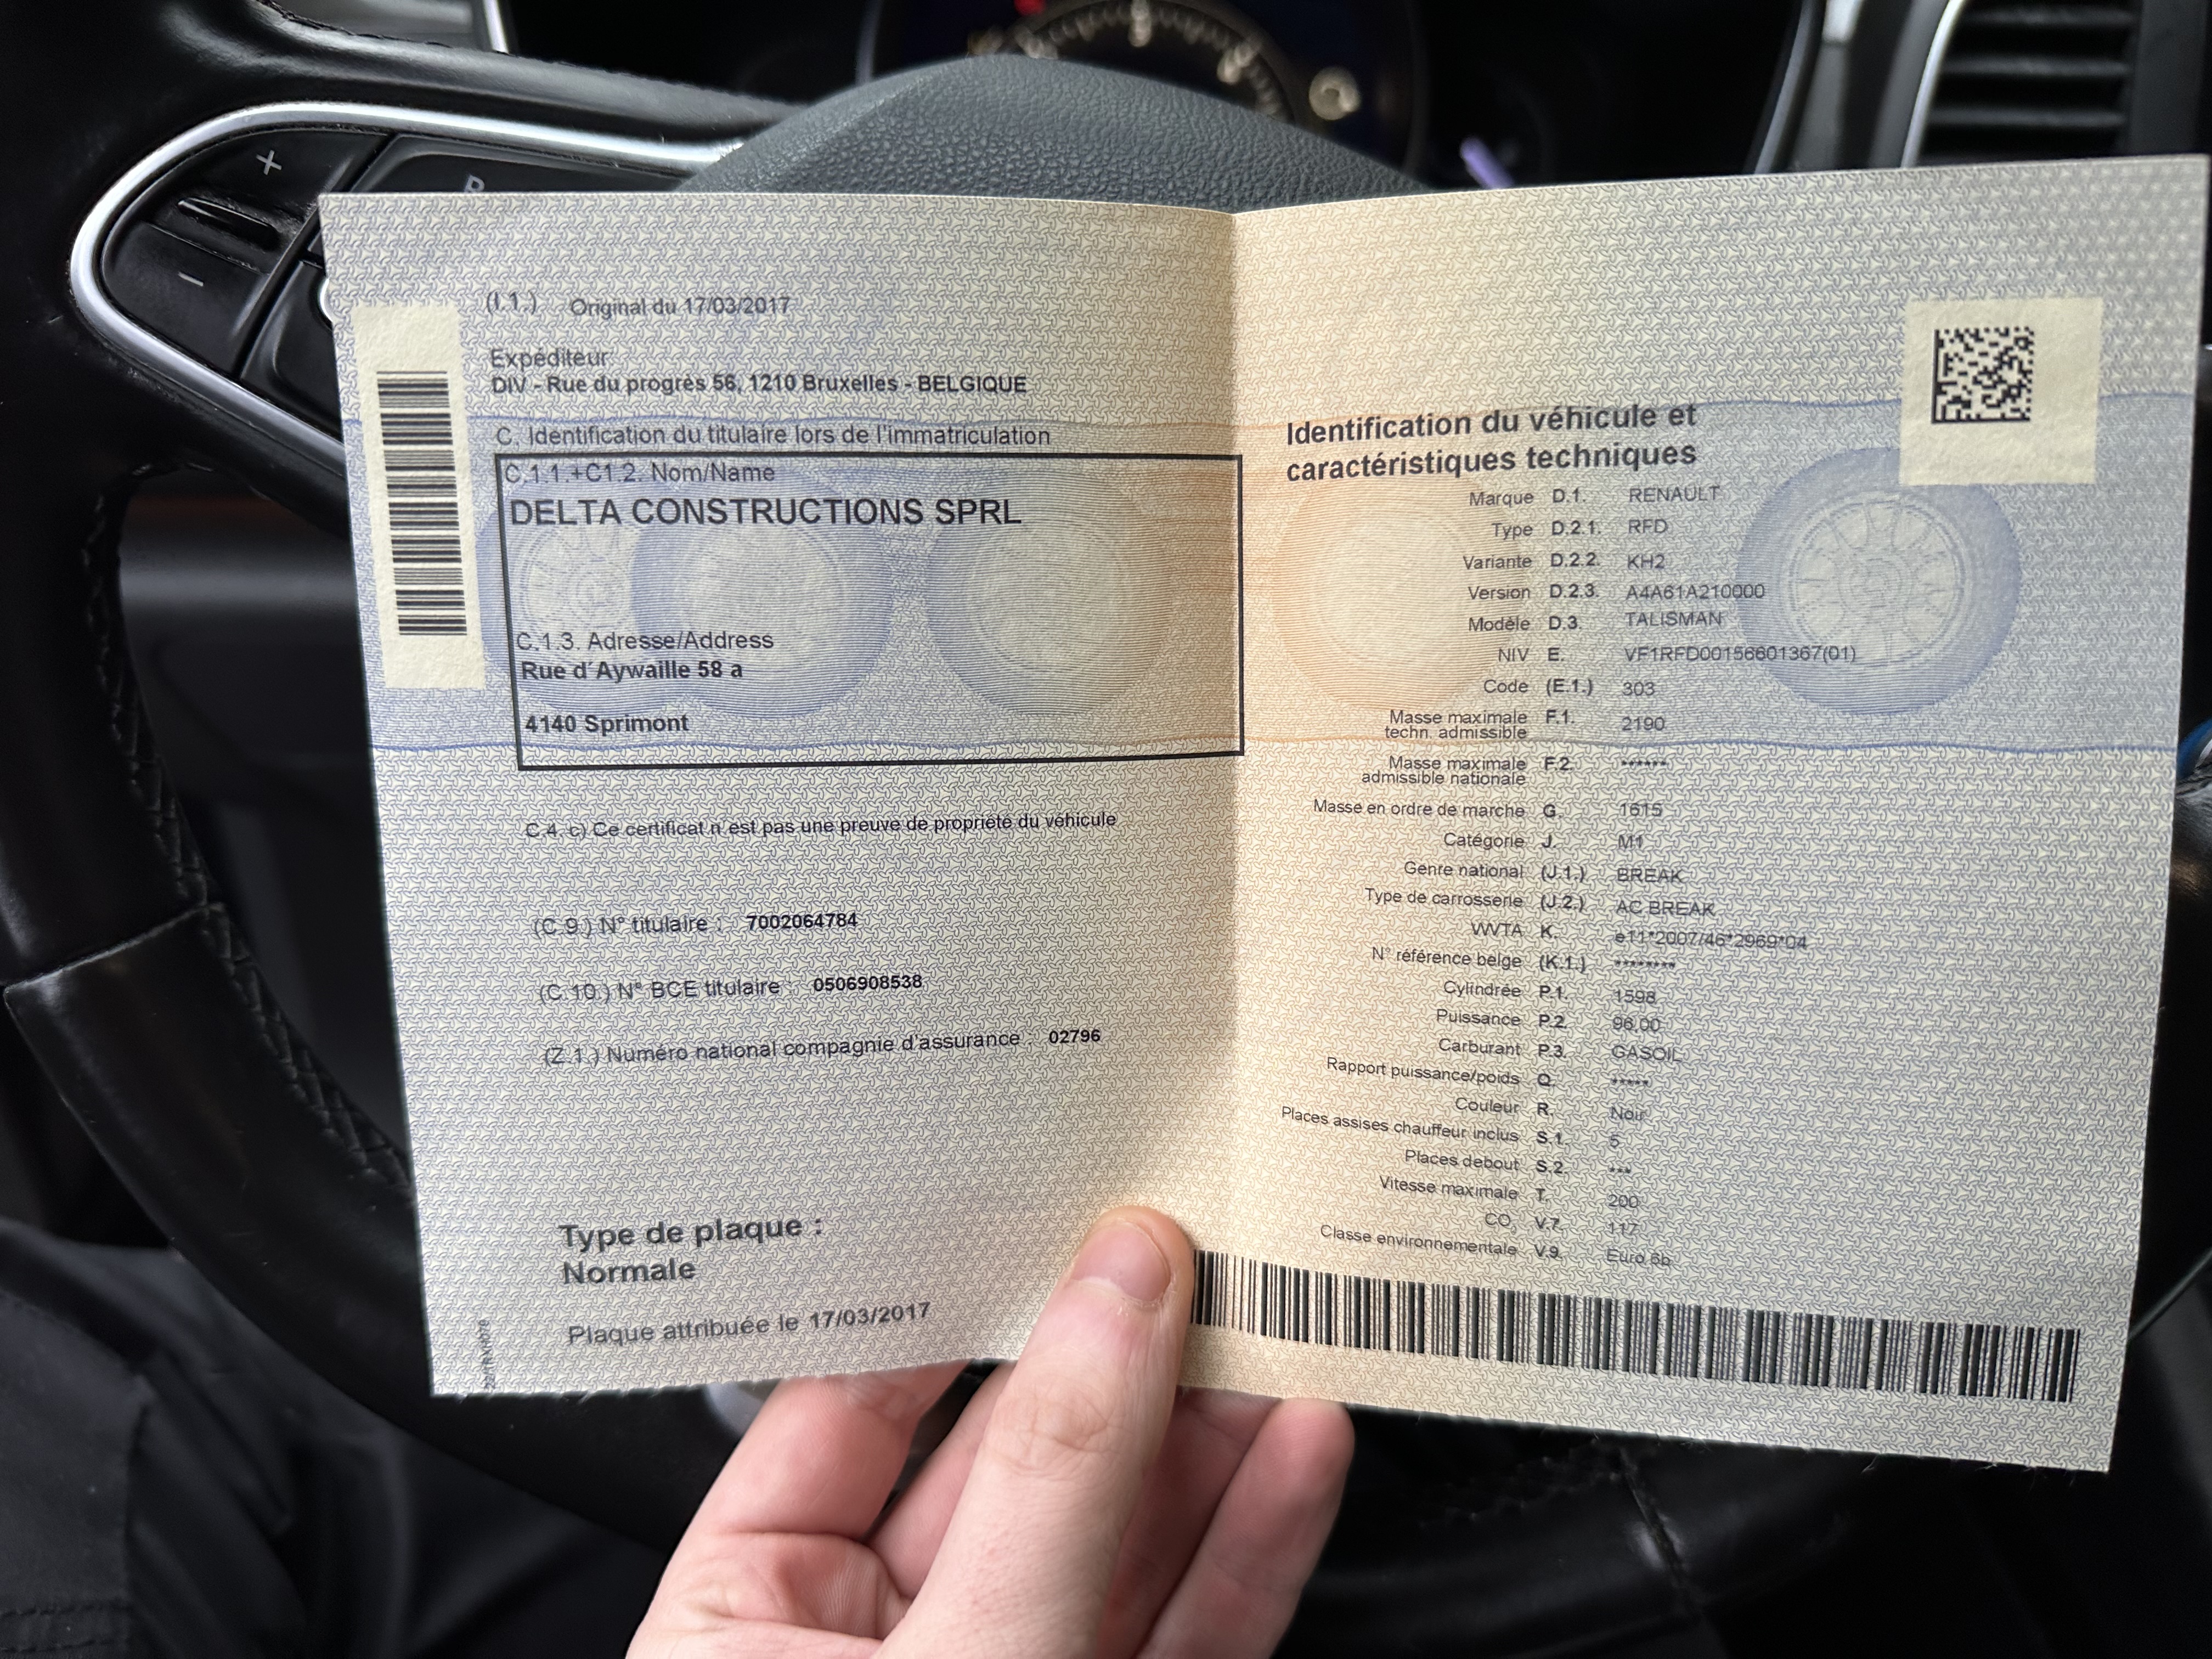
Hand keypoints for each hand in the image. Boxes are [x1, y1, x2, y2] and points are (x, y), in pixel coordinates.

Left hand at [629, 1206, 1353, 1658]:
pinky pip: (1189, 1623)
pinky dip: (1252, 1539)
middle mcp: (879, 1642)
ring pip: (1120, 1538)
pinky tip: (1299, 1450)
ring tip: (1280, 1319)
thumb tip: (1122, 1290)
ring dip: (1211, 1437)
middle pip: (1015, 1465)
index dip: (959, 1301)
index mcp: (749, 1614)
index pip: (852, 1411)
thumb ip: (1049, 1487)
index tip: (1049, 1199)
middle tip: (1203, 1240)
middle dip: (1121, 1357)